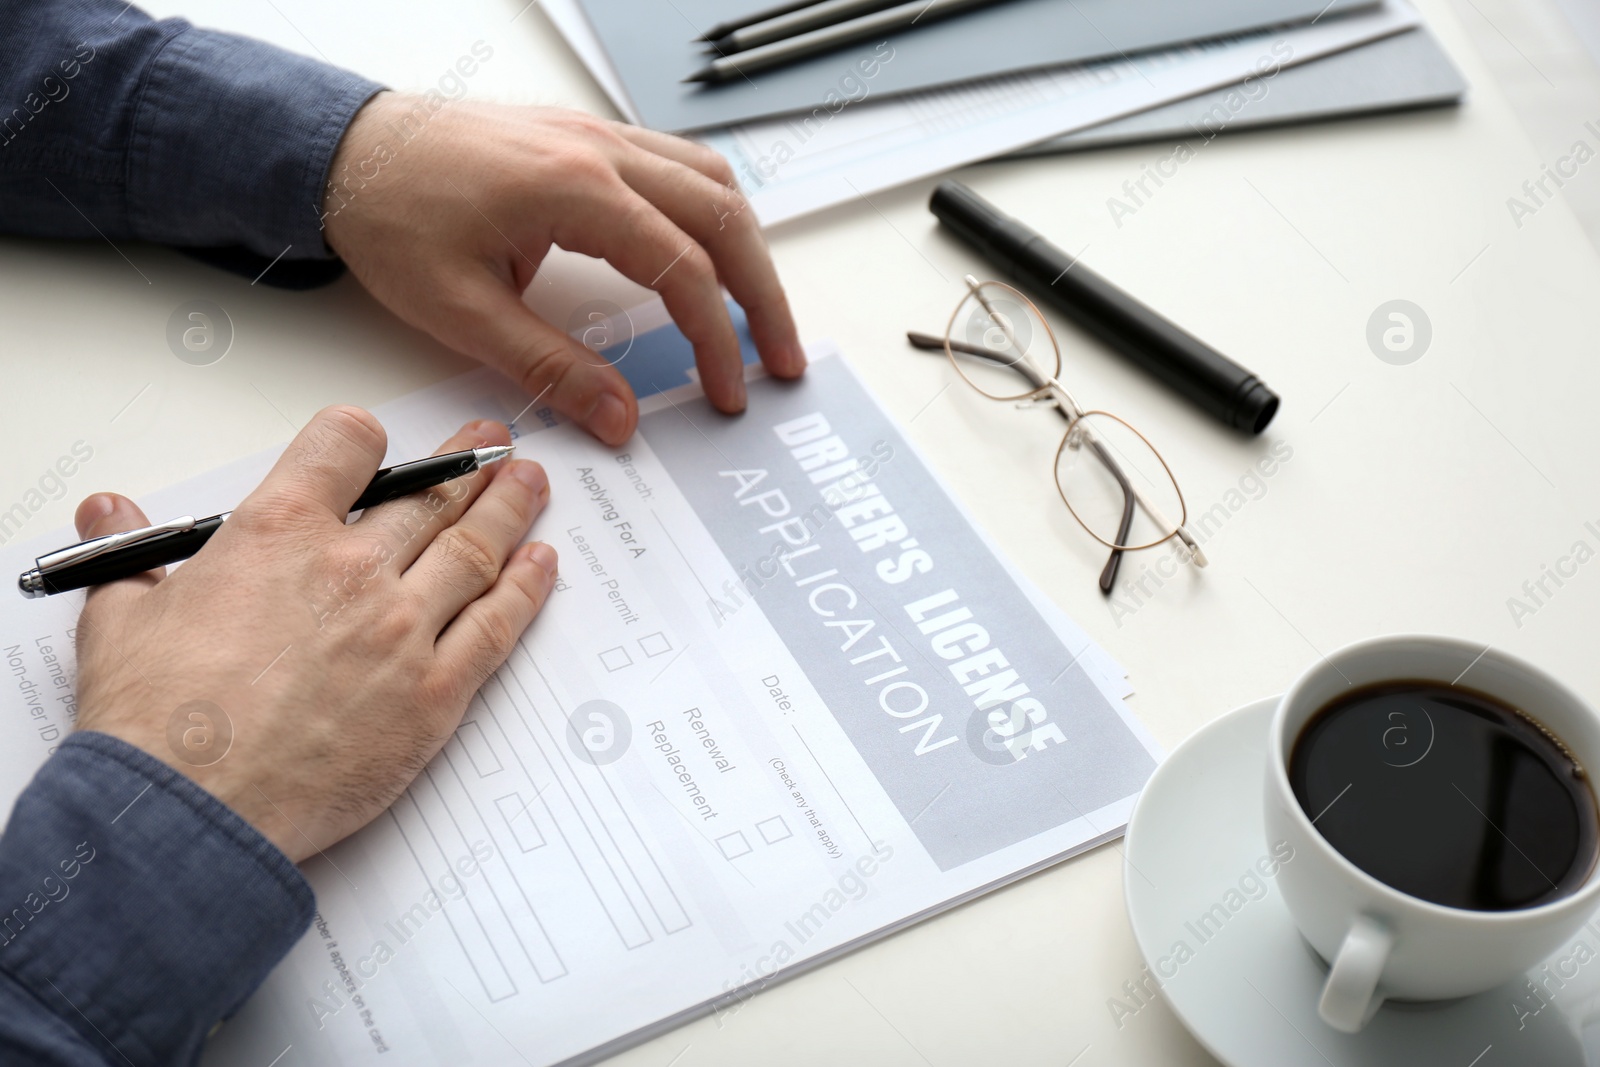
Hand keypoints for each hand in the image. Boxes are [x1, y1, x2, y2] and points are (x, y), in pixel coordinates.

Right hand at [71, 408, 554, 862]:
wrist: (189, 812)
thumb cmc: (156, 721)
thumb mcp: (122, 616)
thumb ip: (129, 553)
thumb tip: (109, 510)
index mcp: (278, 532)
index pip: (346, 445)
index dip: (365, 438)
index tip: (380, 447)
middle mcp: (351, 569)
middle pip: (430, 495)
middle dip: (467, 463)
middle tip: (495, 445)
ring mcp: (402, 630)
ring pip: (474, 549)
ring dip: (510, 510)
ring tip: (532, 484)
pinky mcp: (434, 694)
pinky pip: (496, 627)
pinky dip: (526, 589)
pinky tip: (542, 564)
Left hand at [321, 95, 805, 444]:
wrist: (343, 151)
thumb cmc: (390, 218)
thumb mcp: (460, 312)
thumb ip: (549, 367)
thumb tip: (619, 418)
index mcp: (573, 189)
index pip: (682, 269)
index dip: (716, 339)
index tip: (725, 393)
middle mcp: (599, 150)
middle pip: (723, 218)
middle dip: (764, 295)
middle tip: (781, 360)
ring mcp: (597, 136)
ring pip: (711, 182)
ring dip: (748, 248)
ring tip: (760, 313)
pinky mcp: (587, 140)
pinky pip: (679, 164)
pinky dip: (712, 213)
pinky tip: (713, 253)